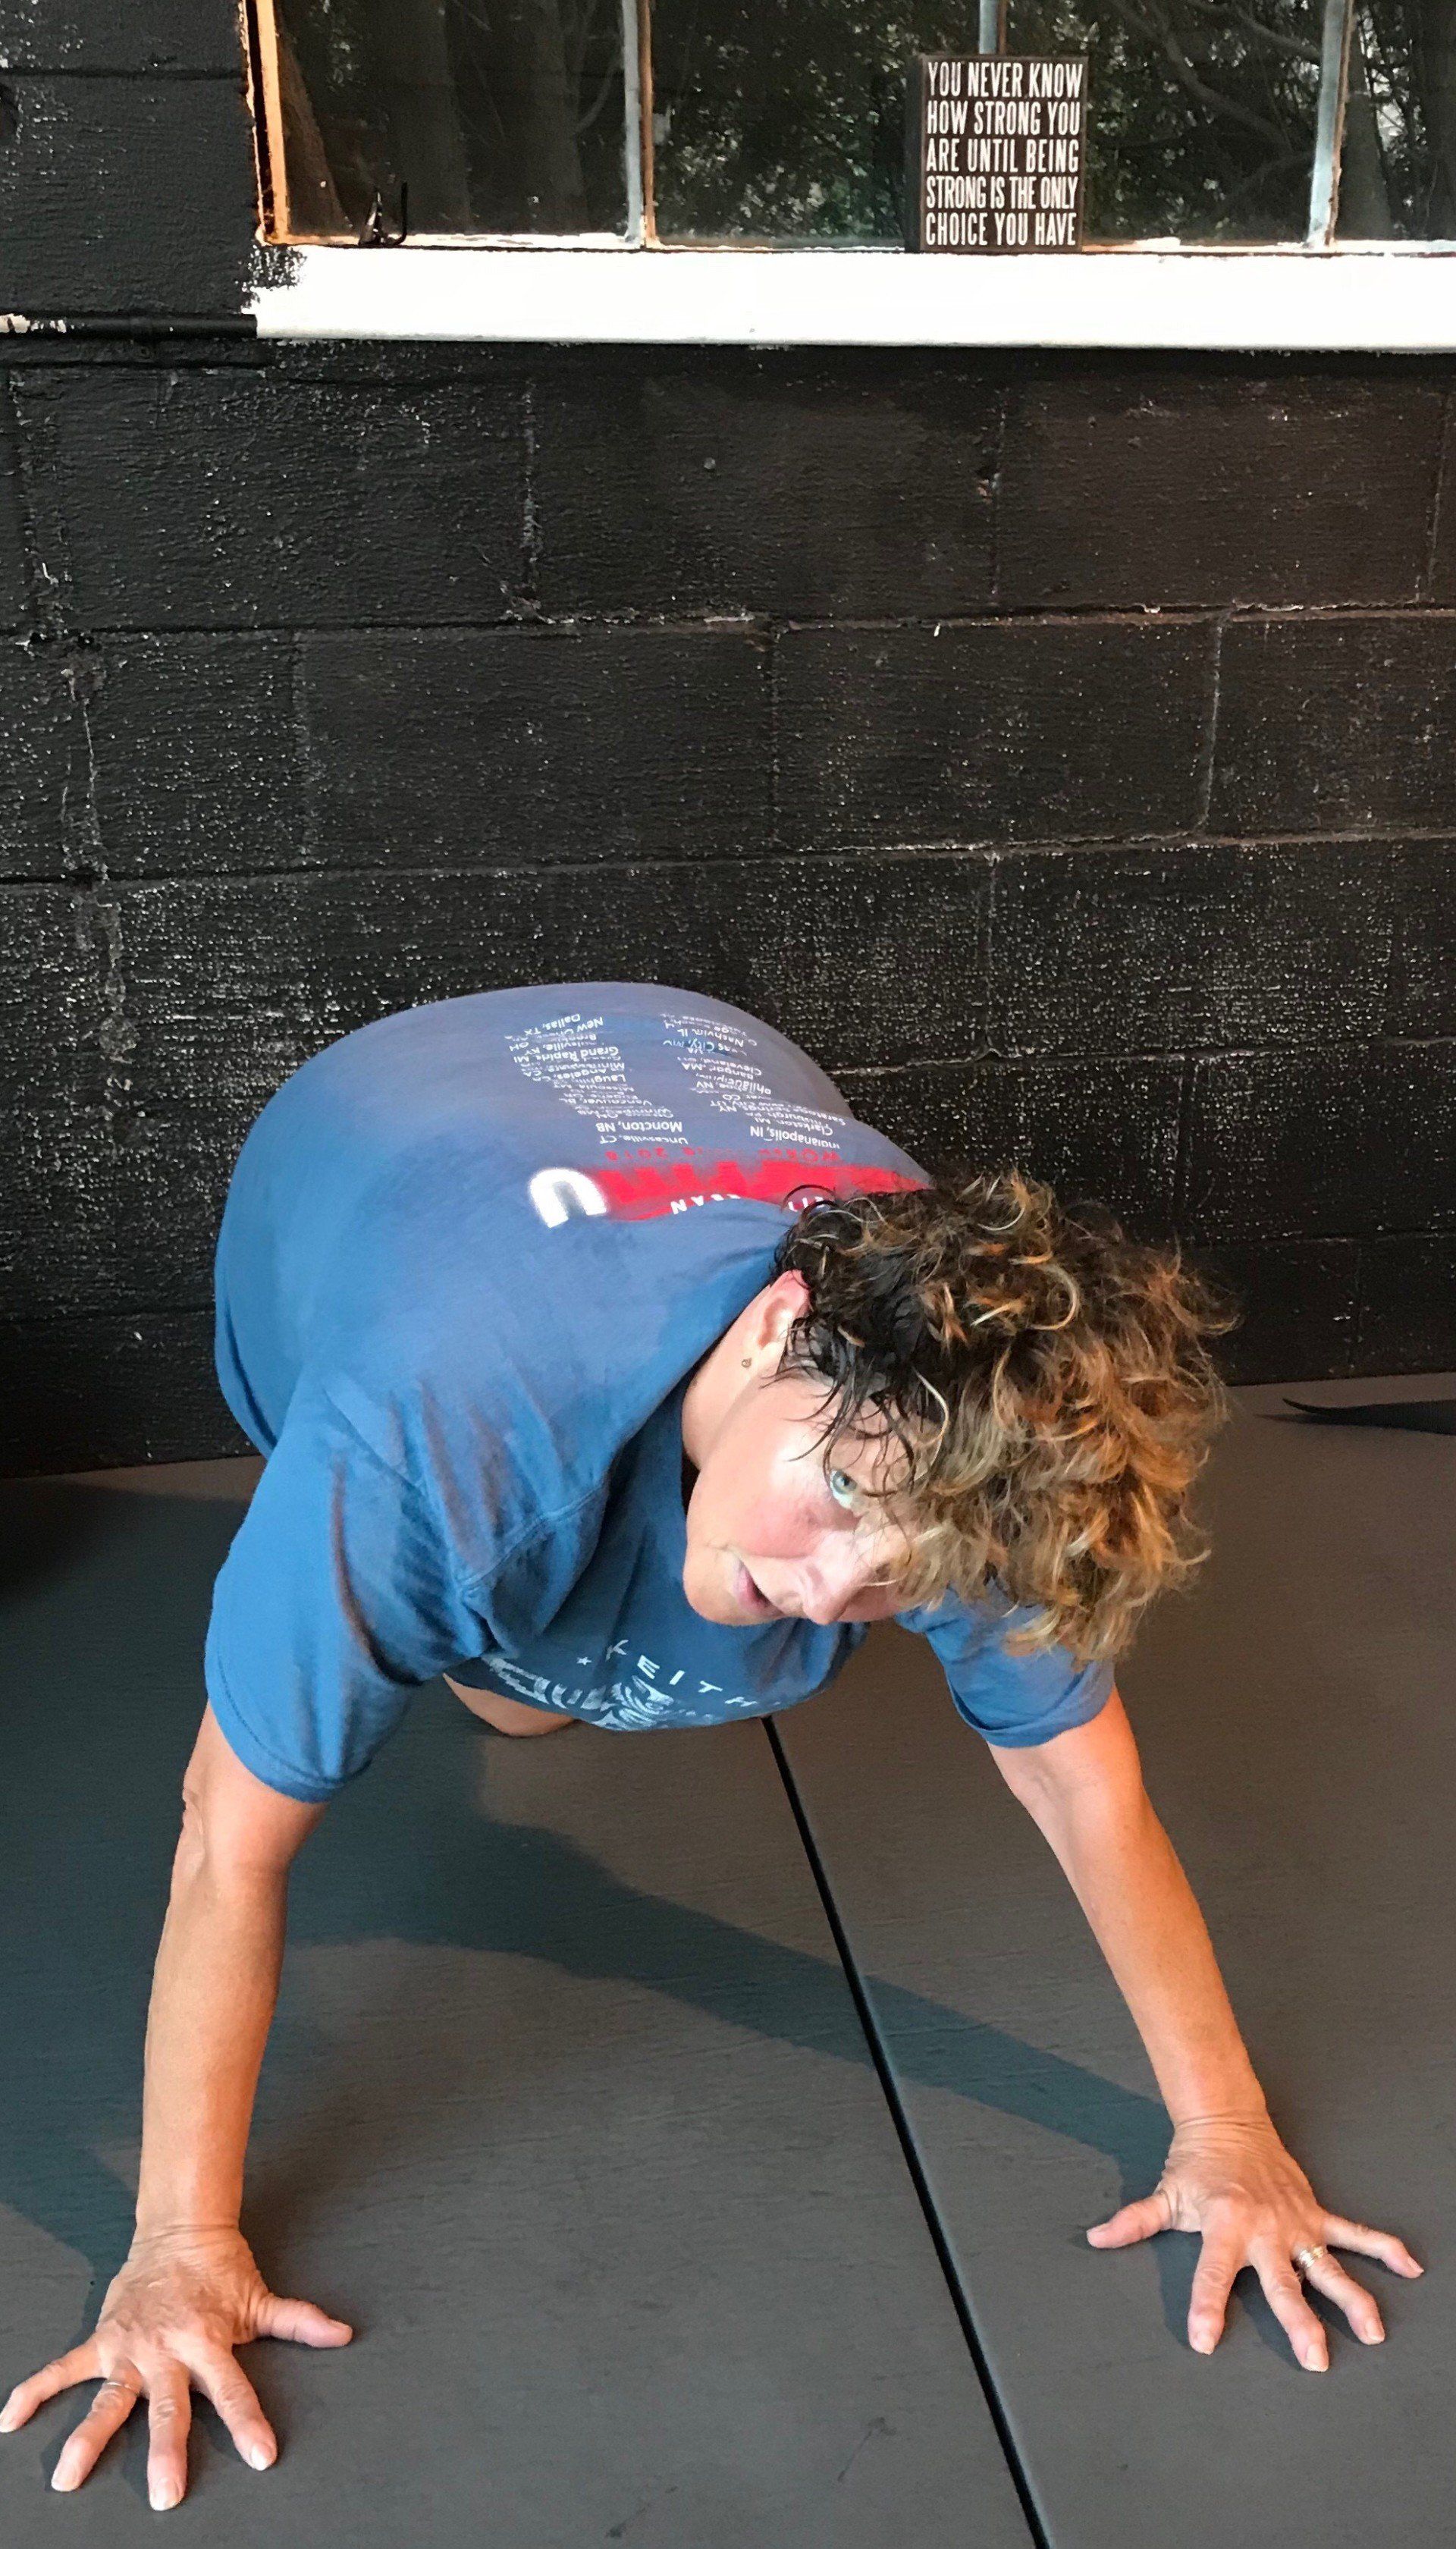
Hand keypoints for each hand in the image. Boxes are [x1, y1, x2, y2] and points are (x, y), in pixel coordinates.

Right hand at [0, 2225, 351, 2508]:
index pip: (233, 2390)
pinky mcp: (102, 2340)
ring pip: (108, 2399)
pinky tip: (9, 2419)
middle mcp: (167, 2350)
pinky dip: (35, 2391)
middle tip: (165, 2495)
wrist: (179, 2228)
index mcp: (209, 2341)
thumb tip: (344, 2335)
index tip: (262, 2455)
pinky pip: (62, 2369)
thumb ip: (299, 2322)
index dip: (248, 2421)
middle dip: (167, 2450)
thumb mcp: (260, 2298)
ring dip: (87, 2438)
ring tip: (67, 2479)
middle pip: (168, 2406)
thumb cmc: (222, 2271)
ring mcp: (130, 2348)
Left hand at [1087, 2111, 1422, 2368]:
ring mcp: (1296, 2224)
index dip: (1207, 2307)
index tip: (1206, 2340)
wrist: (1228, 2121)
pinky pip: (1355, 2233)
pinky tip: (1412, 2266)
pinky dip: (1385, 2247)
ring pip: (1329, 2268)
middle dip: (1299, 2322)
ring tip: (1374, 2332)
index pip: (1212, 2275)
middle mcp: (1265, 2230)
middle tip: (1316, 2360)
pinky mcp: (1315, 2214)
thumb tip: (1096, 2239)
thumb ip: (1135, 2222)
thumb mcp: (1165, 2194)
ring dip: (1353, 2299)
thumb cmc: (1195, 2165)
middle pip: (1283, 2284)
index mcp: (1224, 2227)